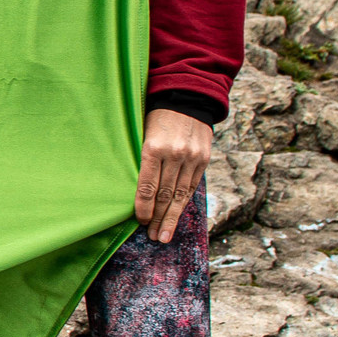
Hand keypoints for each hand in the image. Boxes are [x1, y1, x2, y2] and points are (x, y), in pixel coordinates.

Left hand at [135, 109, 213, 244]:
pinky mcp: (203, 159)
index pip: (147, 186)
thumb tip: (134, 192)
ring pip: (180, 194)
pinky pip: (192, 186)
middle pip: (165, 194)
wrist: (186, 99)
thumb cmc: (155, 118)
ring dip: (171, 217)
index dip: (143, 208)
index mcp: (154, 148)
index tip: (140, 222)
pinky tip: (177, 216)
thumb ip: (141, 160)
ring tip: (165, 235)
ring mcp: (191, 157)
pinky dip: (183, 203)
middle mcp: (174, 154)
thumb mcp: (141, 133)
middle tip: (154, 237)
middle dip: (158, 219)